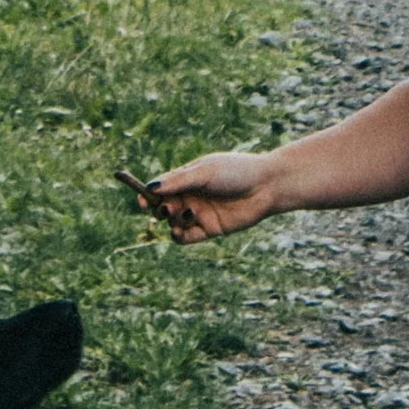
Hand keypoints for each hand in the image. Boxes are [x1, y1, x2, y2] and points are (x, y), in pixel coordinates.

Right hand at [132, 148, 276, 244]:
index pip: (160, 188)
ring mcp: (199, 213)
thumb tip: (150, 187)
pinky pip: (187, 237)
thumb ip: (178, 181)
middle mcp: (190, 196)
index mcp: (186, 178)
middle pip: (163, 207)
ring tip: (186, 213)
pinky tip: (180, 231)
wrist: (266, 186)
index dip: (147, 195)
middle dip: (159, 209)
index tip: (142, 201)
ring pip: (173, 223)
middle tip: (168, 208)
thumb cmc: (235, 171)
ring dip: (173, 221)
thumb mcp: (205, 172)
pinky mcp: (210, 229)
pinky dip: (179, 236)